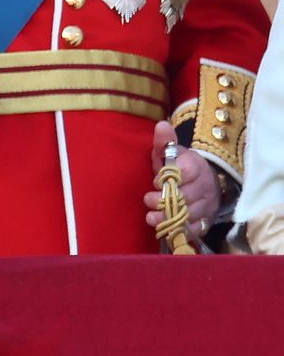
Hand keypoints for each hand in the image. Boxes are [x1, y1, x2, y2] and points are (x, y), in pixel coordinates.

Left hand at [143, 120, 220, 238]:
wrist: (202, 181)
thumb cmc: (179, 165)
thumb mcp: (170, 151)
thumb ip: (165, 141)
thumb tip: (161, 125)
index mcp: (196, 166)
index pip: (186, 171)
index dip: (169, 177)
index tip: (155, 179)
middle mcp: (205, 186)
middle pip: (187, 196)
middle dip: (165, 199)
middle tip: (148, 200)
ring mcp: (207, 205)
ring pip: (190, 214)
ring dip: (169, 218)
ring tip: (151, 218)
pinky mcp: (207, 220)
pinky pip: (196, 229)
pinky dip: (181, 230)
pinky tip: (167, 229)